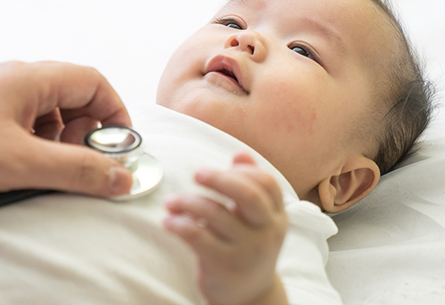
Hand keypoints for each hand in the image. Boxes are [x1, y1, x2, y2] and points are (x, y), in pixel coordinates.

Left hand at [0, 61, 133, 199]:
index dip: (113, 114)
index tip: (117, 151)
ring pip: (44, 118)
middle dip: (84, 135)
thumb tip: (122, 177)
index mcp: (28, 79)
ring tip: (41, 177)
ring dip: (55, 147)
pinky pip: (17, 130)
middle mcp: (11, 82)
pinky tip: (15, 176)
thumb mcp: (21, 164)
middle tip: (78, 169)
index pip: (92, 82)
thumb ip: (77, 170)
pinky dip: (29, 152)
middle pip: (70, 99)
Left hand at [163, 153, 288, 304]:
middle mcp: (266, 231)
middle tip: (196, 174)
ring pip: (215, 214)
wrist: (249, 297)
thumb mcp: (257, 220)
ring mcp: (246, 249)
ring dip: (187, 202)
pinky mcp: (223, 264)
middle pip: (247, 195)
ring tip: (171, 202)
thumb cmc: (248, 249)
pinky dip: (178, 224)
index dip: (243, 171)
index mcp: (276, 216)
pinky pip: (197, 237)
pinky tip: (168, 222)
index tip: (221, 168)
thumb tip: (240, 154)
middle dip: (219, 179)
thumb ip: (250, 187)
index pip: (266, 183)